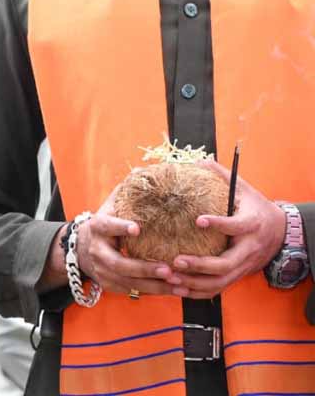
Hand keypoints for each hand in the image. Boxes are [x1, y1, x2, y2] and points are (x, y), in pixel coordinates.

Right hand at [75, 186, 175, 295]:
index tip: (137, 228)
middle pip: (119, 264)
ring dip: (155, 285)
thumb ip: (125, 191)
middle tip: (168, 268)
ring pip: (129, 283)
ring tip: (178, 283)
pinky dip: (154, 292)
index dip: (120, 227)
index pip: (107, 226)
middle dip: (144, 268)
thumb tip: (142, 169)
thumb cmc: (104, 224)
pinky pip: (134, 292)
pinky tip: (175, 291)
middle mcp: (98, 251)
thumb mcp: (110, 206)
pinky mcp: (110, 286)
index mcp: (98, 228)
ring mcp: (103, 271)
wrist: (81, 250)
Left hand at [166, 160, 285, 298]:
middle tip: (176, 260)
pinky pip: (218, 289)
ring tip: (171, 276)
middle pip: (226, 263)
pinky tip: (178, 289)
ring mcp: (244, 265)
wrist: (282, 232)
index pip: (236, 226)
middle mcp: (249, 248)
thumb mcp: (244, 189)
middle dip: (200, 265)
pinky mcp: (238, 275)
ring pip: (220, 281)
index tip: (198, 220)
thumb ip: (221, 175)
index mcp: (251, 224)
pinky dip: (198, 292)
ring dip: (194, 282)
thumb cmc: (257, 208)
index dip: (219, 224)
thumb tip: (196, 160)